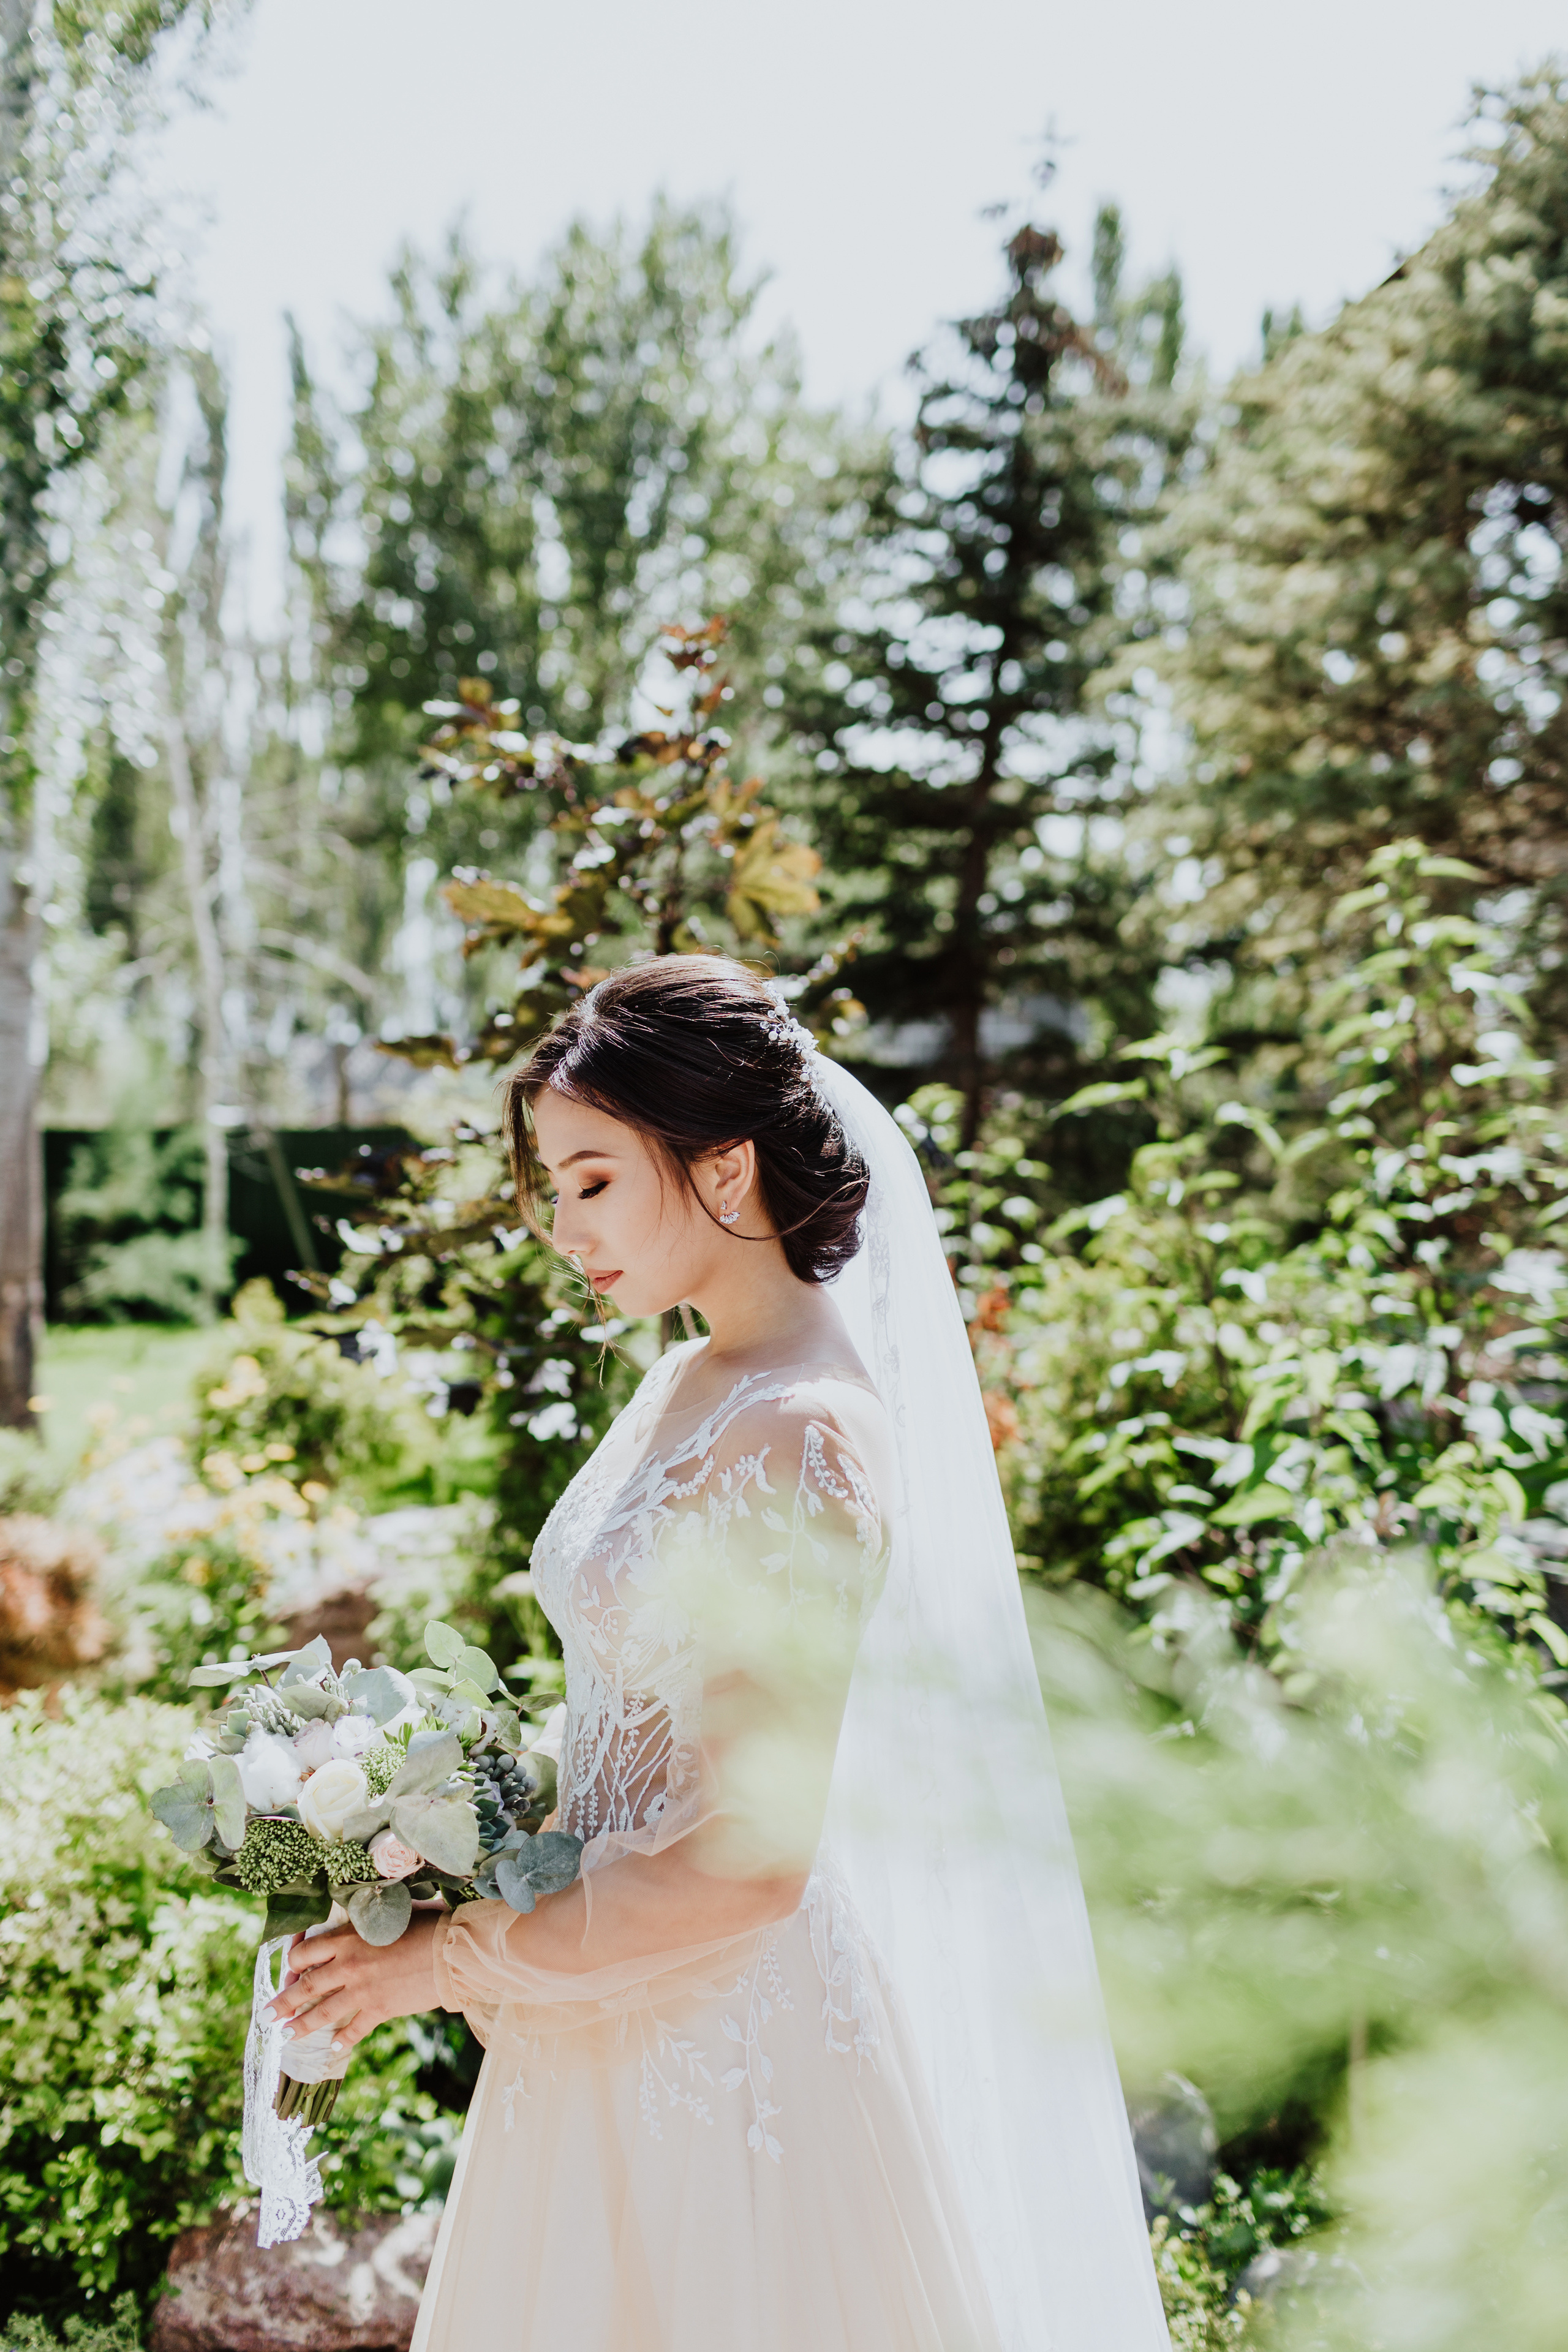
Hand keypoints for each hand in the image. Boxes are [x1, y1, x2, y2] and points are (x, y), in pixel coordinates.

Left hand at [266, 1914, 441, 2056]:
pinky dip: (342, 2039)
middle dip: (283, 2002)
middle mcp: (348, 1966)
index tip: (289, 1969)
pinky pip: (353, 2028)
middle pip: (306, 1986)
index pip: (306, 1952)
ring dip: (301, 2025)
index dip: (293, 1961)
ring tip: (286, 2035)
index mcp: (348, 1939)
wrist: (451, 1952)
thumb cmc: (426, 1925)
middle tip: (267, 2014)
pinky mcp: (379, 2010)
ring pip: (322, 2012)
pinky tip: (333, 2046)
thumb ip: (368, 1921)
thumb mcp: (392, 1914)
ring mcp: (362, 1991)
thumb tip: (360, 1917)